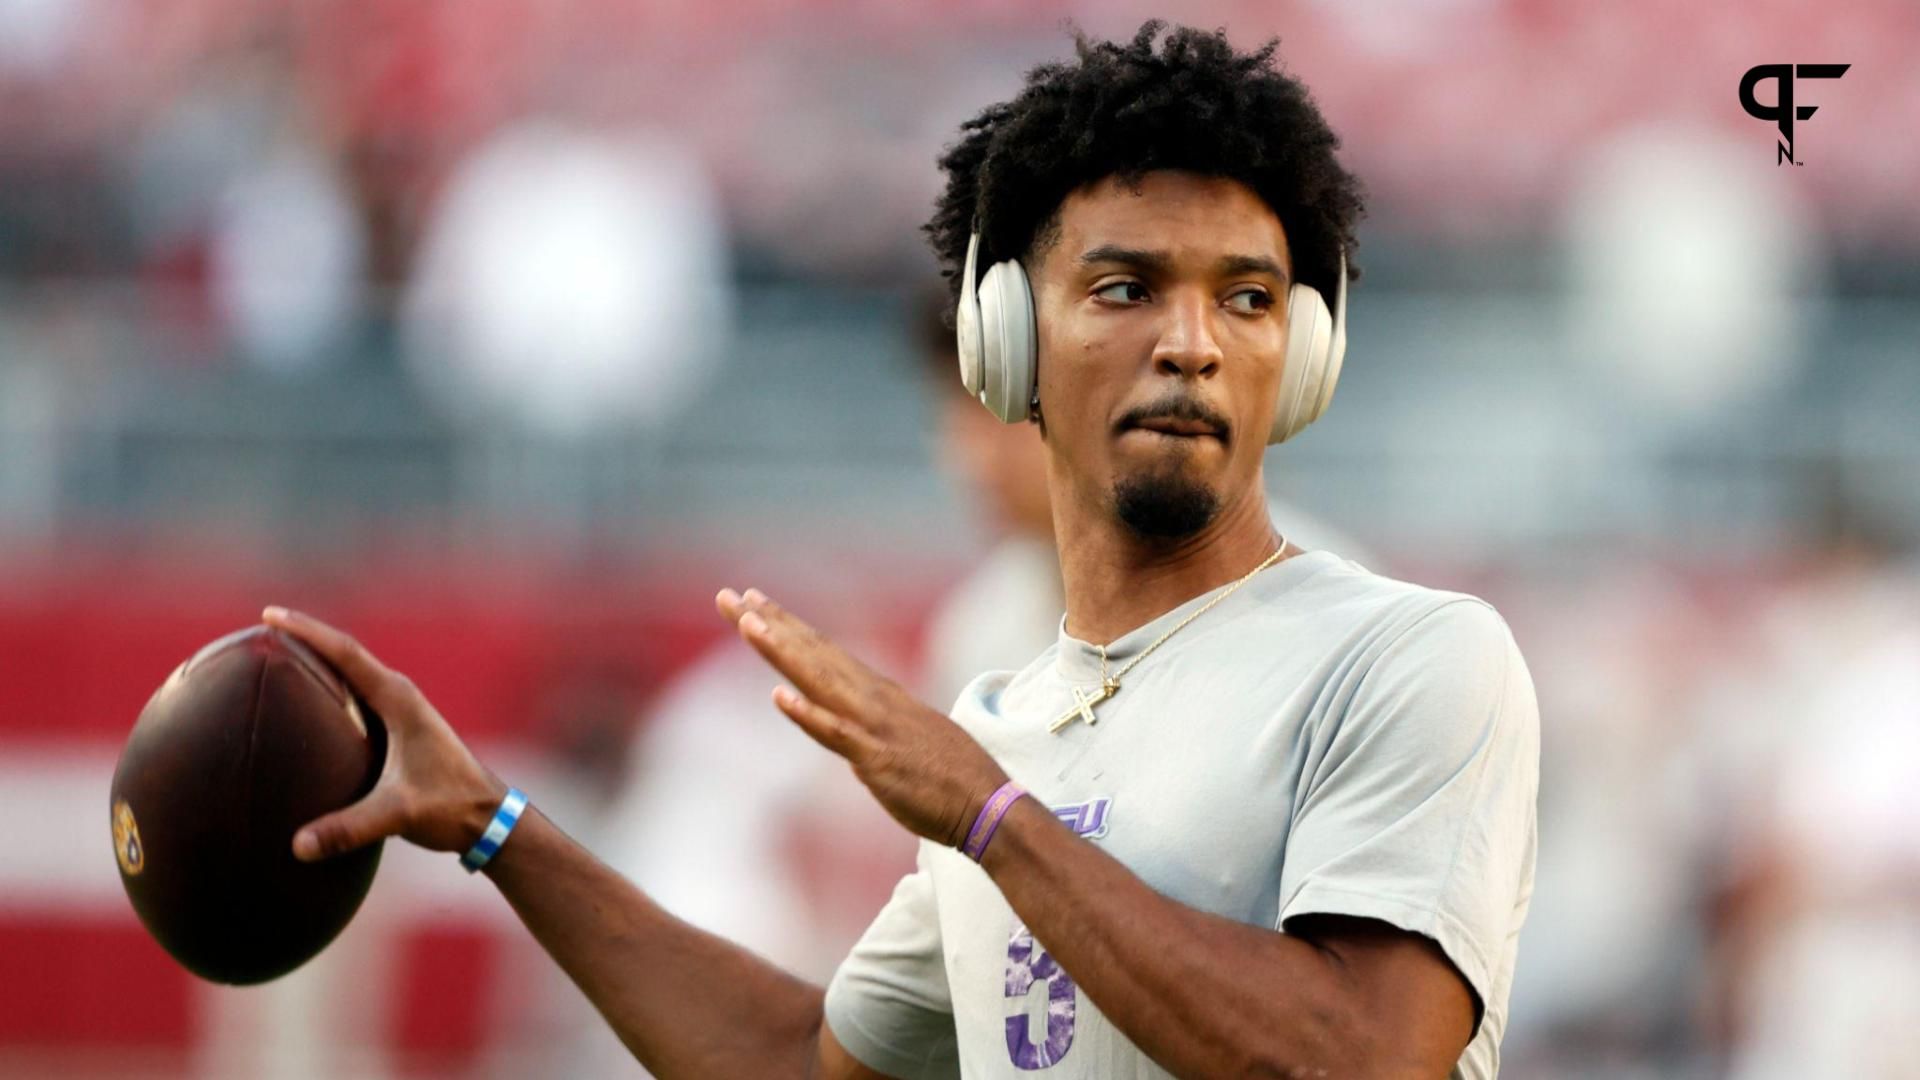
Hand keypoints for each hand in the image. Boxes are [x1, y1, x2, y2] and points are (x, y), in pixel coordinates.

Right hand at [261, 606, 507, 861]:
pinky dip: (328, 690)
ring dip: (317, 661)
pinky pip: (355, 699)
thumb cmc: (451, 807)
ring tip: (275, 656)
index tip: (271, 614)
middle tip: (262, 628)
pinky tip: (303, 704)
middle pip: (345, 655)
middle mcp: (398, 696)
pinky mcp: (397, 729)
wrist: (487, 817)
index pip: (346, 653)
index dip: (306, 630)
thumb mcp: (399, 815)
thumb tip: (296, 846)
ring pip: (351, 675)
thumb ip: (349, 829)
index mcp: (398, 699)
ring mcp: (399, 711)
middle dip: (305, 637)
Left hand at [716, 588, 1008, 849]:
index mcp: (876, 694)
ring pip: (818, 681)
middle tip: (729, 596)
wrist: (988, 803)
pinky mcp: (877, 759)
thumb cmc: (949, 776)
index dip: (786, 626)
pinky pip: (837, 734)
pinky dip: (808, 715)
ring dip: (782, 651)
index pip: (821, 651)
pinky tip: (779, 698)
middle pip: (811, 654)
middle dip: (769, 624)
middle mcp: (871, 699)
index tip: (752, 602)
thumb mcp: (904, 738)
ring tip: (748, 624)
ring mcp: (874, 726)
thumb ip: (873, 726)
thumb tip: (850, 728)